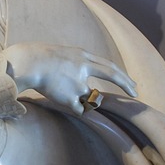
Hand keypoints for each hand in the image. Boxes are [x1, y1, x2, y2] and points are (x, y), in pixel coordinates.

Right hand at [5, 42, 136, 115]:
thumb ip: (77, 65)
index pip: (108, 66)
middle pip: (112, 74)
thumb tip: (85, 82)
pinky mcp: (71, 97)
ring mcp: (78, 83)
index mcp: (82, 57)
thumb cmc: (40, 59)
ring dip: (83, 99)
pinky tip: (60, 99)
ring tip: (63, 91)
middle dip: (126, 83)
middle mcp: (84, 68)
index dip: (122, 76)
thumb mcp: (63, 56)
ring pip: (90, 97)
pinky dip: (73, 106)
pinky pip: (78, 108)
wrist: (28, 64)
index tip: (132, 84)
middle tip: (135, 92)